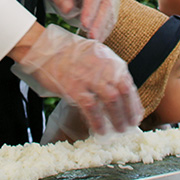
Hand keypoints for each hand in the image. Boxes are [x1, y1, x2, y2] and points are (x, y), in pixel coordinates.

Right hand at [14, 24, 141, 135]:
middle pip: (123, 92)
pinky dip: (98, 121)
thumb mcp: (93, 54)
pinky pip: (91, 108)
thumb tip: (115, 92)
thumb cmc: (66, 53)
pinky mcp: (75, 87)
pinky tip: (100, 130)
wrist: (44, 49)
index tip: (135, 114)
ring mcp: (89, 77)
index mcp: (108, 59)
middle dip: (129, 112)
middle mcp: (102, 67)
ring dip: (118, 118)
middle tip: (130, 126)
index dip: (133, 102)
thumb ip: (106, 70)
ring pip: (111, 100)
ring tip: (119, 130)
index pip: (127, 83)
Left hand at [42, 0, 119, 41]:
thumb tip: (68, 10)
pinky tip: (97, 38)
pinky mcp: (113, 4)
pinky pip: (111, 19)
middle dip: (100, 22)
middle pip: (107, 4)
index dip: (90, 10)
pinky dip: (104, 30)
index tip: (84, 24)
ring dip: (103, 28)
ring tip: (93, 41)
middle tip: (92, 37)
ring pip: (111, 13)